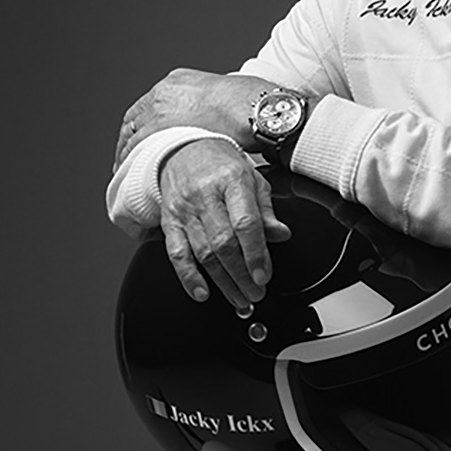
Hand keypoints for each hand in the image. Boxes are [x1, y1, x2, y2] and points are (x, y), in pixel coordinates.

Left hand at [116, 69, 271, 166]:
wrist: (252, 109)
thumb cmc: (248, 105)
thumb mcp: (223, 97)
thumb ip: (208, 108)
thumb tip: (212, 122)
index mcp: (178, 81)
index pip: (150, 104)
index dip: (143, 124)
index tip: (141, 138)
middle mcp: (164, 91)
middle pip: (135, 117)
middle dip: (129, 138)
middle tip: (127, 156)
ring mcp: (160, 108)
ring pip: (131, 132)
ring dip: (127, 151)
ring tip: (127, 170)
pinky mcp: (160, 127)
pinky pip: (136, 145)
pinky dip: (130, 159)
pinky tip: (133, 172)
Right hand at [159, 137, 290, 307]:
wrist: (184, 151)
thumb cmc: (222, 166)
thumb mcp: (253, 179)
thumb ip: (266, 210)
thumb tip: (281, 234)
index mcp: (232, 181)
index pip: (245, 222)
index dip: (256, 253)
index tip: (264, 275)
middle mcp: (206, 195)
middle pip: (223, 243)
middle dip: (241, 274)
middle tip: (255, 294)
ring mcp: (185, 210)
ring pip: (203, 253)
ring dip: (222, 282)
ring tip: (239, 299)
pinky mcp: (169, 222)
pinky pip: (177, 253)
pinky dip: (188, 277)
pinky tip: (202, 292)